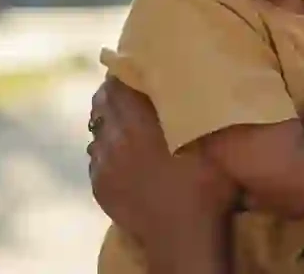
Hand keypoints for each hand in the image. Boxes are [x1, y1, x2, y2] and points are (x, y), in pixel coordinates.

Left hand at [88, 79, 234, 273]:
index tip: (134, 65)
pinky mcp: (99, 186)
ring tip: (125, 122)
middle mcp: (115, 138)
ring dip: (108, 122)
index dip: (124, 71)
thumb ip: (190, 111)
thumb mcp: (207, 141)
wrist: (183, 238)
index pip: (118, 82)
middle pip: (102, 103)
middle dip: (112, 93)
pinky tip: (122, 153)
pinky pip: (96, 157)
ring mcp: (103, 164)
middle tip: (128, 88)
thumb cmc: (206, 186)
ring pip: (96, 130)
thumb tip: (187, 87)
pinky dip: (106, 149)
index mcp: (140, 122)